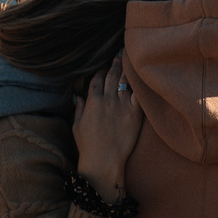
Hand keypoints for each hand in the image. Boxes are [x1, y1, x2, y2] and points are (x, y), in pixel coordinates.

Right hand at [73, 56, 141, 199]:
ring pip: (124, 82)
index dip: (99, 71)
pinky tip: (140, 77)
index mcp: (92, 102)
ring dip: (126, 71)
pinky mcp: (135, 114)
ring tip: (128, 61)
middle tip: (118, 56)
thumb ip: (79, 109)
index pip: (96, 80)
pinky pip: (138, 94)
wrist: (104, 161)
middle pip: (111, 77)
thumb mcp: (77, 126)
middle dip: (114, 65)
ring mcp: (122, 106)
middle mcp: (107, 100)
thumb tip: (78, 97)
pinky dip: (139, 85)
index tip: (103, 66)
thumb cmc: (88, 146)